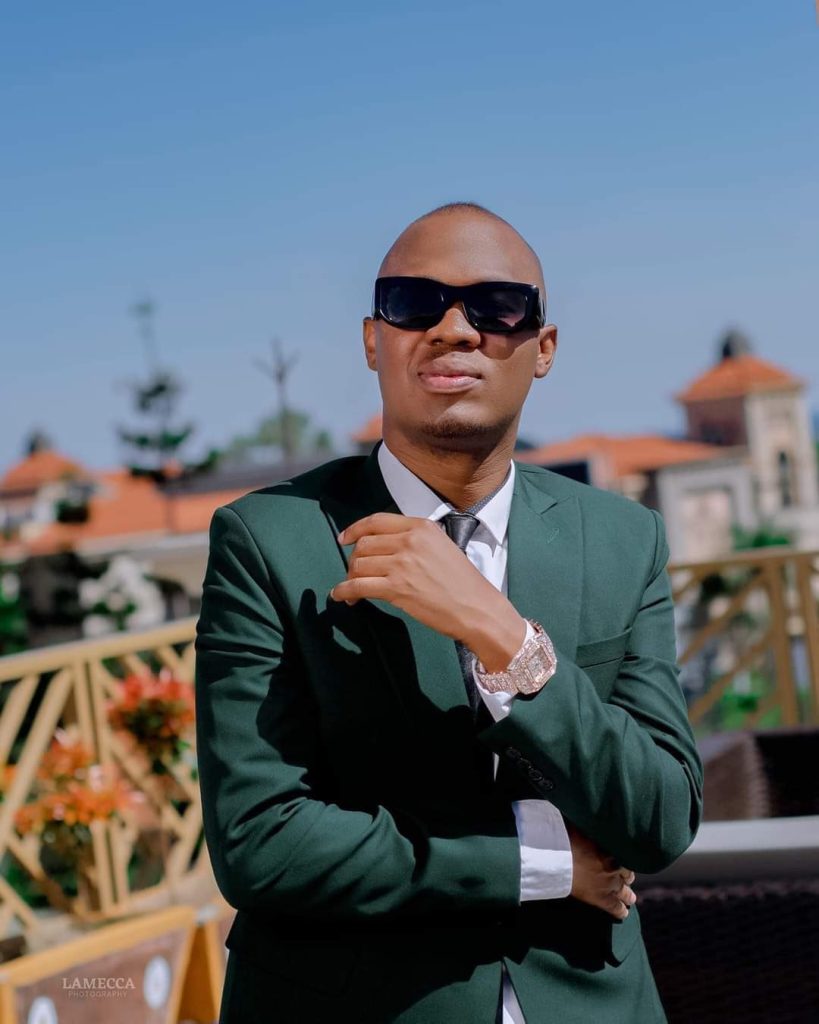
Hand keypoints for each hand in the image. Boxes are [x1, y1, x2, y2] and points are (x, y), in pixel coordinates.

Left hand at [331, 513, 524, 665]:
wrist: (477, 609)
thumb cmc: (464, 584)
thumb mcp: (442, 547)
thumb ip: (415, 541)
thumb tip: (386, 547)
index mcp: (421, 527)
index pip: (377, 521)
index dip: (355, 529)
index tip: (344, 538)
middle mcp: (410, 541)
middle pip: (364, 544)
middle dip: (354, 559)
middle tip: (354, 572)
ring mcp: (402, 564)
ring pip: (358, 565)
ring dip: (349, 577)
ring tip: (350, 589)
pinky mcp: (396, 587)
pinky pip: (358, 586)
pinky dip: (344, 591)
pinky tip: (341, 596)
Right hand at [565, 819, 636, 919]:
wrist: (559, 859)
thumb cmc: (566, 837)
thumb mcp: (579, 824)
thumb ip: (588, 822)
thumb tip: (589, 809)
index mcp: (612, 847)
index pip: (626, 853)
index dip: (625, 856)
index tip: (625, 857)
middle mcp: (615, 865)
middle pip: (627, 872)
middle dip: (627, 875)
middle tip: (627, 877)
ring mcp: (610, 883)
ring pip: (624, 891)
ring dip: (628, 894)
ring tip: (631, 897)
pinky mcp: (602, 899)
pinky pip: (616, 907)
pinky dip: (621, 911)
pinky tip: (624, 913)